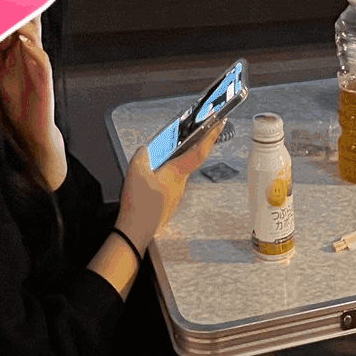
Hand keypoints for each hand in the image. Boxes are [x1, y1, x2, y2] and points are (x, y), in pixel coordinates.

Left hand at [0, 18, 65, 190]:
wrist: (31, 128)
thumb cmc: (15, 100)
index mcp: (16, 48)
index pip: (13, 19)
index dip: (6, 3)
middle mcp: (29, 52)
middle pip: (26, 21)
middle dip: (19, 4)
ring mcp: (38, 65)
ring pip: (34, 36)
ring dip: (26, 22)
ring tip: (16, 9)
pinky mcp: (44, 80)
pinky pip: (42, 61)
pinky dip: (34, 50)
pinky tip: (26, 41)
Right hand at [114, 117, 224, 249]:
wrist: (136, 231)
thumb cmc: (139, 204)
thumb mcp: (135, 170)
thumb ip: (143, 155)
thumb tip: (146, 151)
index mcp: (176, 173)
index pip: (199, 151)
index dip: (210, 136)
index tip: (219, 124)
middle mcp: (180, 184)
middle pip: (190, 160)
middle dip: (193, 145)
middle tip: (196, 132)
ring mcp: (176, 195)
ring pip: (178, 173)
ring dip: (176, 162)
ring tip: (167, 153)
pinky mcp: (169, 203)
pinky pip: (170, 184)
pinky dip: (166, 176)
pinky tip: (154, 177)